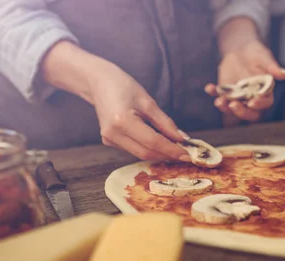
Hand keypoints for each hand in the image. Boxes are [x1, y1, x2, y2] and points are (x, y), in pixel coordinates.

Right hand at [41, 41, 188, 161]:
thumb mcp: (147, 101)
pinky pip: (133, 149)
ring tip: (175, 150)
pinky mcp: (108, 141)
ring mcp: (109, 139)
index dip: (171, 149)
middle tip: (185, 155)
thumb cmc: (123, 85)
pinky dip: (147, 148)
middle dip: (167, 155)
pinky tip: (158, 144)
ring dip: (158, 153)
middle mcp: (113, 134)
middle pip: (146, 152)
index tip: (187, 154)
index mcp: (122, 121)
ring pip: (139, 153)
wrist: (98, 82)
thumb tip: (182, 138)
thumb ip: (165, 123)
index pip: (152, 141)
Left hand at [206, 40, 284, 126]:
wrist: (240, 48)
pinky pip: (218, 97)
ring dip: (225, 108)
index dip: (260, 105)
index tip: (253, 101)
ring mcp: (237, 98)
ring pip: (232, 110)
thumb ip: (272, 67)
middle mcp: (251, 99)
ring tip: (219, 101)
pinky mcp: (224, 93)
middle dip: (241, 112)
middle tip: (234, 105)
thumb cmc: (256, 53)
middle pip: (249, 113)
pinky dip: (213, 93)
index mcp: (264, 92)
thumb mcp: (264, 57)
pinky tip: (210, 88)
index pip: (265, 104)